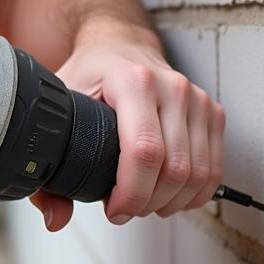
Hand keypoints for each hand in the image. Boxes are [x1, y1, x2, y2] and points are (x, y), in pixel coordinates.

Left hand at [32, 27, 224, 231]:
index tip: (113, 208)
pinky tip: (170, 197)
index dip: (131, 194)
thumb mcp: (62, 109)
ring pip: (197, 174)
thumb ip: (50, 165)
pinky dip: (194, 194)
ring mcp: (196, 99)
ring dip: (171, 202)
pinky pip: (213, 169)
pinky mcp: (212, 111)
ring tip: (145, 204)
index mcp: (132, 81)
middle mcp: (171, 86)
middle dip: (148, 203)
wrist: (120, 45)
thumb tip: (56, 218)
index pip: (144, 152)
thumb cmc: (91, 76)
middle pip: (174, 169)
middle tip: (125, 210)